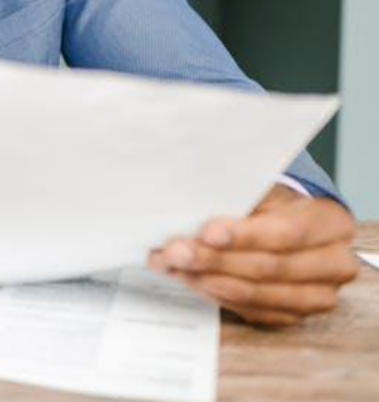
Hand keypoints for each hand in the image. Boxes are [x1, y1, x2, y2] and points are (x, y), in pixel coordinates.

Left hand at [148, 185, 359, 326]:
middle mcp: (332, 264)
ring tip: (170, 266)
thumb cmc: (273, 202)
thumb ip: (238, 197)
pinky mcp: (291, 315)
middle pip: (268, 268)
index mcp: (330, 223)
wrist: (290, 223)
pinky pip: (248, 310)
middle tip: (173, 252)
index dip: (244, 236)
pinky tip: (188, 279)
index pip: (287, 233)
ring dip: (205, 280)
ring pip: (254, 294)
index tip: (206, 232)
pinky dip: (212, 293)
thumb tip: (189, 201)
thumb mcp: (264, 188)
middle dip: (213, 260)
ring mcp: (315, 295)